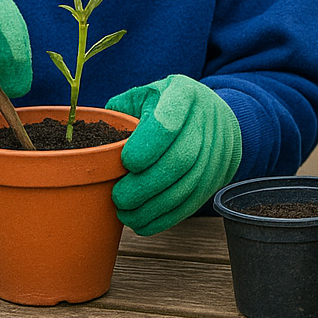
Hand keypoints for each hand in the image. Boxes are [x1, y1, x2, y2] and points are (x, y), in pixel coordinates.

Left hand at [107, 74, 241, 235]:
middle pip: (181, 159)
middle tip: (119, 197)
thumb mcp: (145, 95)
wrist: (215, 114)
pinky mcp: (219, 174)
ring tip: (127, 214)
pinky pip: (195, 201)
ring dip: (154, 206)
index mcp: (183, 94)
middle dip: (145, 185)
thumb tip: (97, 144)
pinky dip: (167, 217)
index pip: (169, 120)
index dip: (148, 145)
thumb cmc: (167, 105)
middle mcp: (207, 120)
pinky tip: (144, 223)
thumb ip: (120, 112)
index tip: (127, 162)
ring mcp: (218, 149)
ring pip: (188, 185)